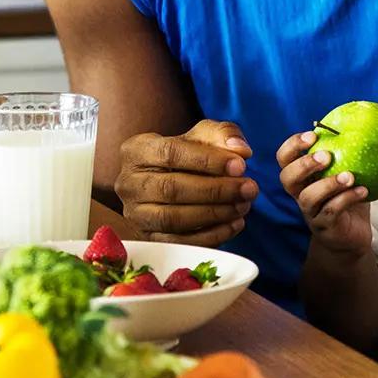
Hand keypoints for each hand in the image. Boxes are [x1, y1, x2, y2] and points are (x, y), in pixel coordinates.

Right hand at [115, 120, 255, 247]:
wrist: (171, 180)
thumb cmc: (189, 154)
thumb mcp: (204, 135)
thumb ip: (224, 135)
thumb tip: (240, 149)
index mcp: (137, 149)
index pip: (171, 153)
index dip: (208, 160)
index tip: (241, 165)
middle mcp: (128, 183)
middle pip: (172, 188)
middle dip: (216, 190)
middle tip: (249, 189)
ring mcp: (135, 213)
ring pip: (173, 218)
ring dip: (214, 214)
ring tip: (244, 206)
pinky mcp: (147, 238)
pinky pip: (179, 242)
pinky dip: (211, 236)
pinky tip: (235, 224)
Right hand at [277, 131, 370, 256]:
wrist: (352, 236)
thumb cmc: (348, 199)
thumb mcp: (347, 173)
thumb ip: (348, 153)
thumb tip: (363, 121)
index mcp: (302, 177)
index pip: (284, 158)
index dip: (292, 145)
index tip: (312, 135)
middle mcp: (300, 194)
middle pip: (287, 178)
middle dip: (304, 164)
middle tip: (326, 155)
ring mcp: (310, 212)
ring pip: (308, 197)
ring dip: (328, 184)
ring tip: (349, 176)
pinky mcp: (324, 227)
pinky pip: (331, 212)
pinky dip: (347, 199)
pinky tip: (363, 191)